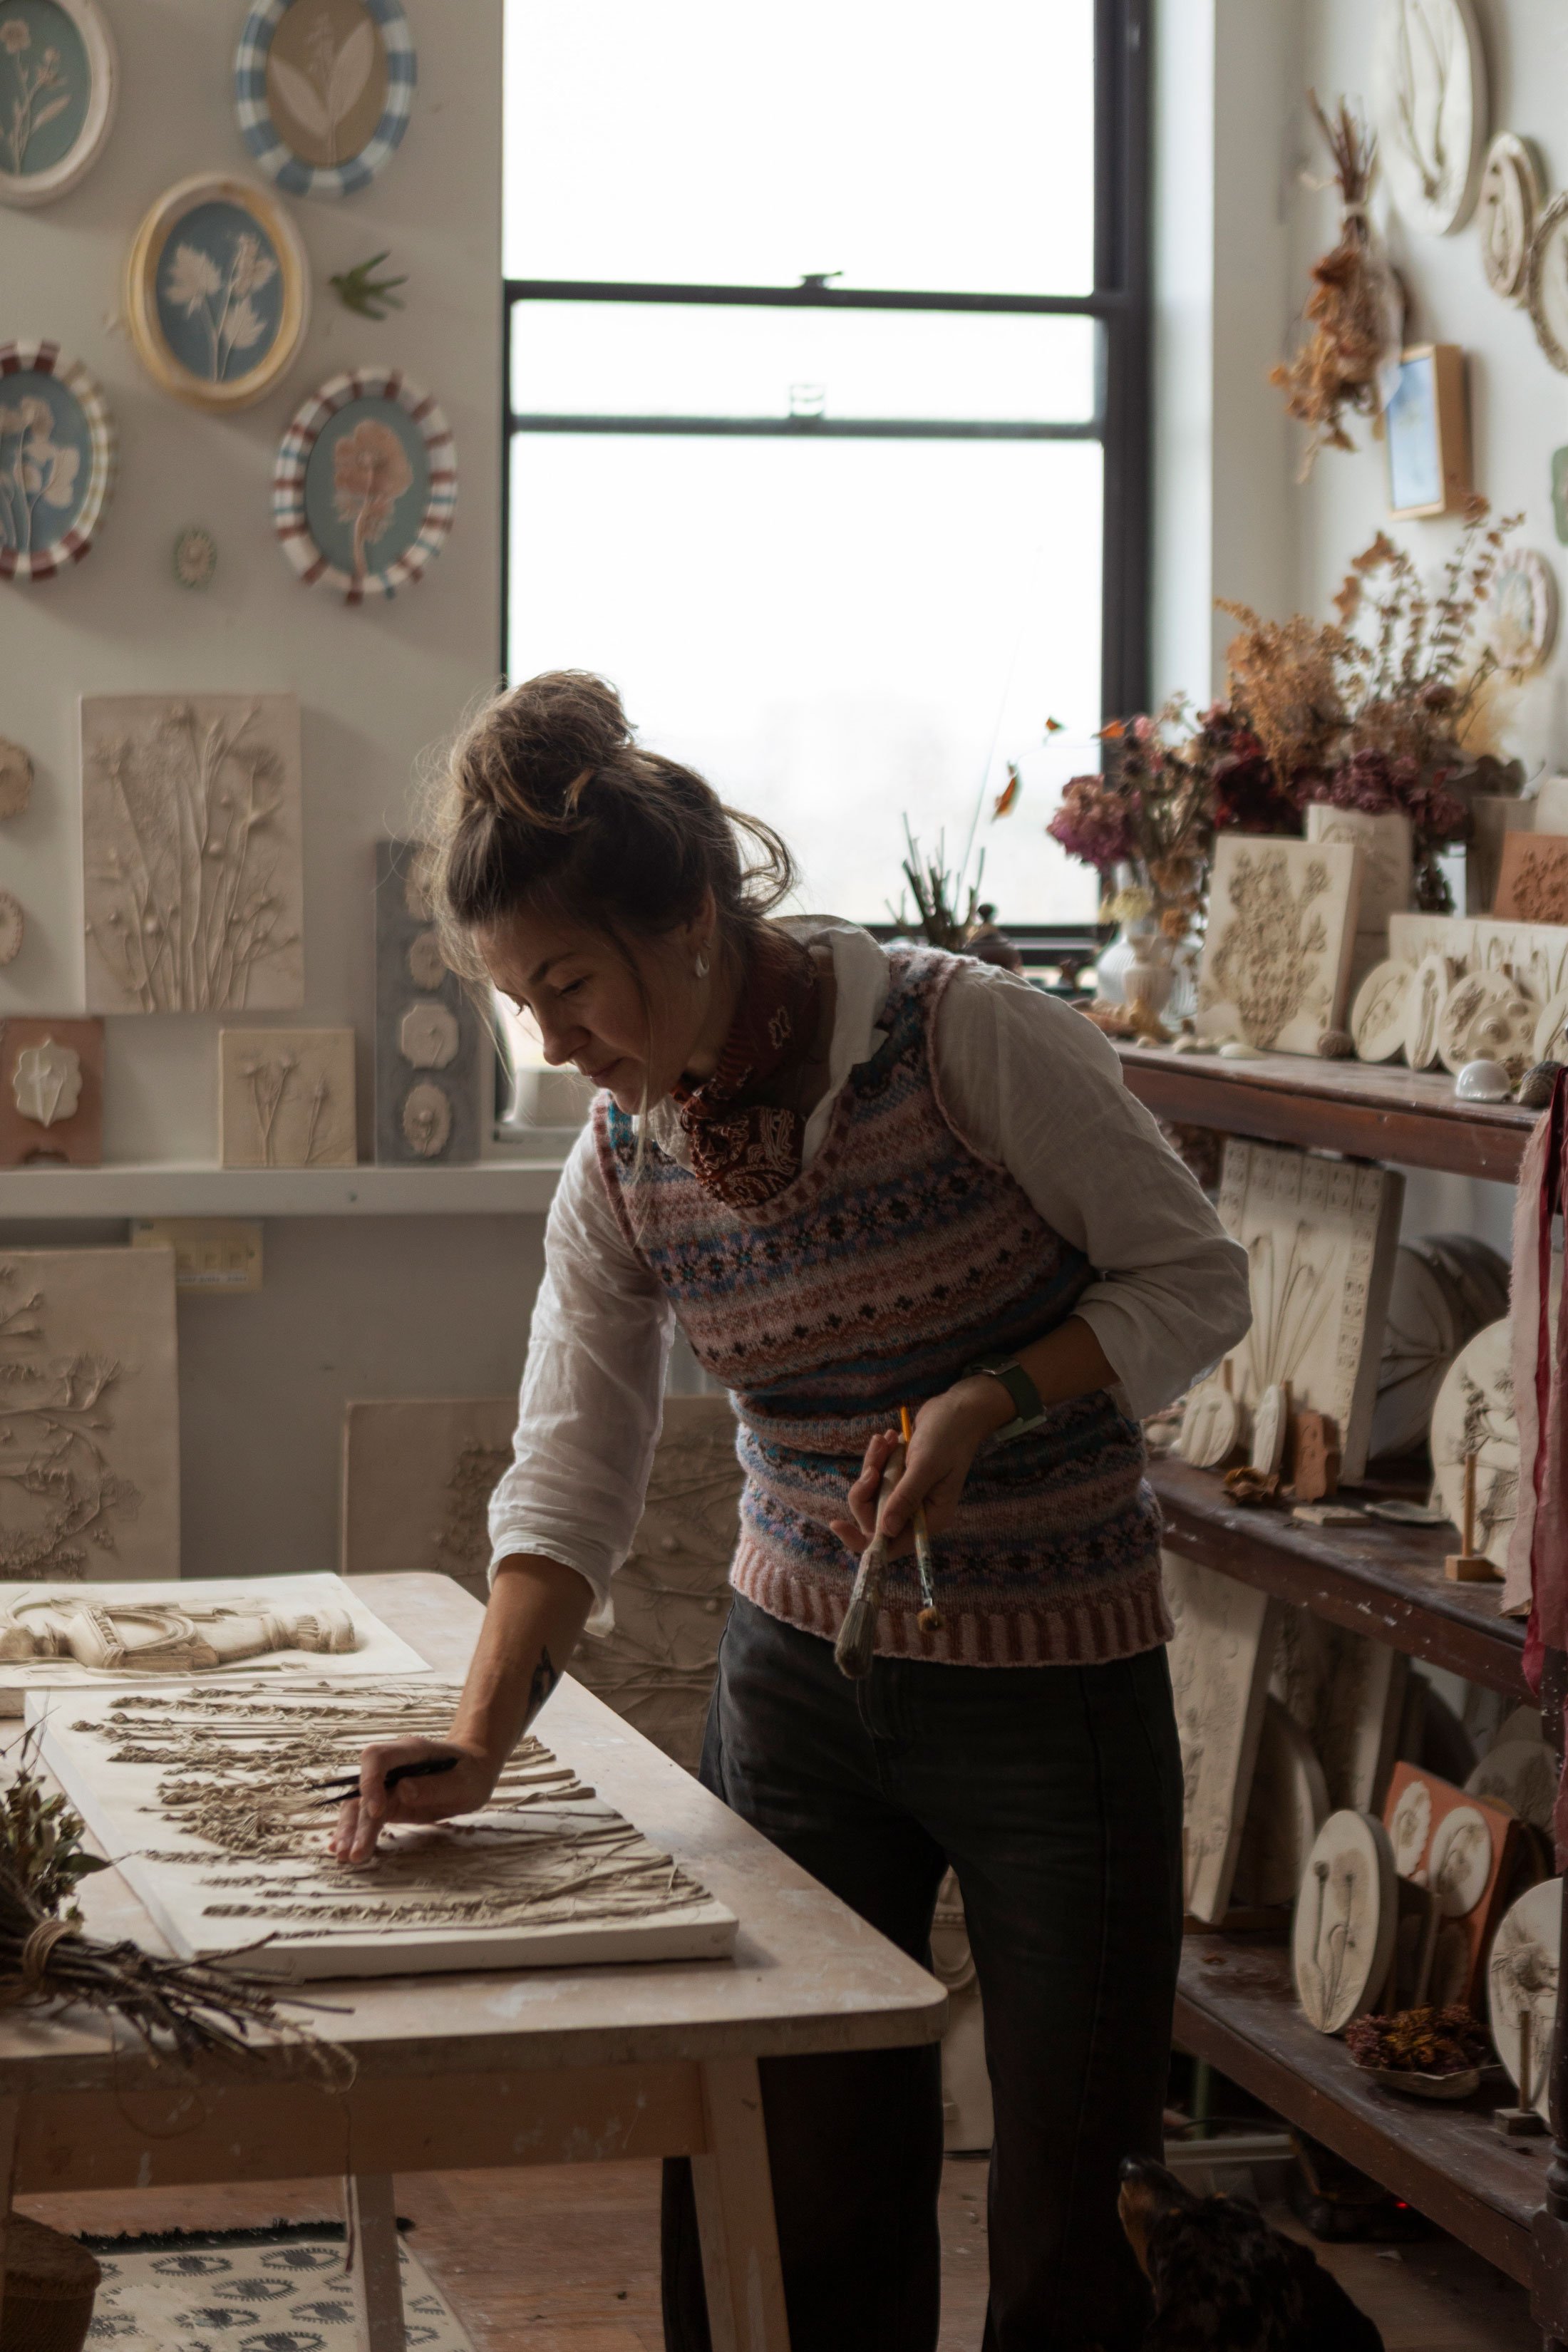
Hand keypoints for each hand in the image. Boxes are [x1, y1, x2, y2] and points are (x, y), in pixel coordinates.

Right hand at [329, 1735, 497, 1866]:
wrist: (473, 1773)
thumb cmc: (470, 1774)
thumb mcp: (462, 1782)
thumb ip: (434, 1785)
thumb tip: (403, 1790)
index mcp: (410, 1751)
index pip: (377, 1757)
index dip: (370, 1781)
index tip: (376, 1811)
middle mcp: (392, 1766)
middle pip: (362, 1787)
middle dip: (356, 1820)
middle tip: (353, 1851)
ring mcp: (387, 1784)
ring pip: (359, 1804)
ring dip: (350, 1830)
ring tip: (344, 1856)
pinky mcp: (388, 1803)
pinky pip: (366, 1815)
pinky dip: (353, 1831)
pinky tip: (340, 1847)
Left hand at [828, 1380, 1008, 1558]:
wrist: (957, 1409)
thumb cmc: (948, 1436)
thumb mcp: (926, 1466)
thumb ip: (906, 1497)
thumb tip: (885, 1531)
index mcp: (931, 1519)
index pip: (892, 1544)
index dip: (864, 1541)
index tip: (837, 1525)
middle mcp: (918, 1512)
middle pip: (874, 1518)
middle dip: (867, 1490)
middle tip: (874, 1465)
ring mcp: (908, 1494)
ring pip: (872, 1494)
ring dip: (872, 1467)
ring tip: (884, 1441)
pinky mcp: (901, 1478)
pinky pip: (876, 1476)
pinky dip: (877, 1458)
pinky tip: (888, 1437)